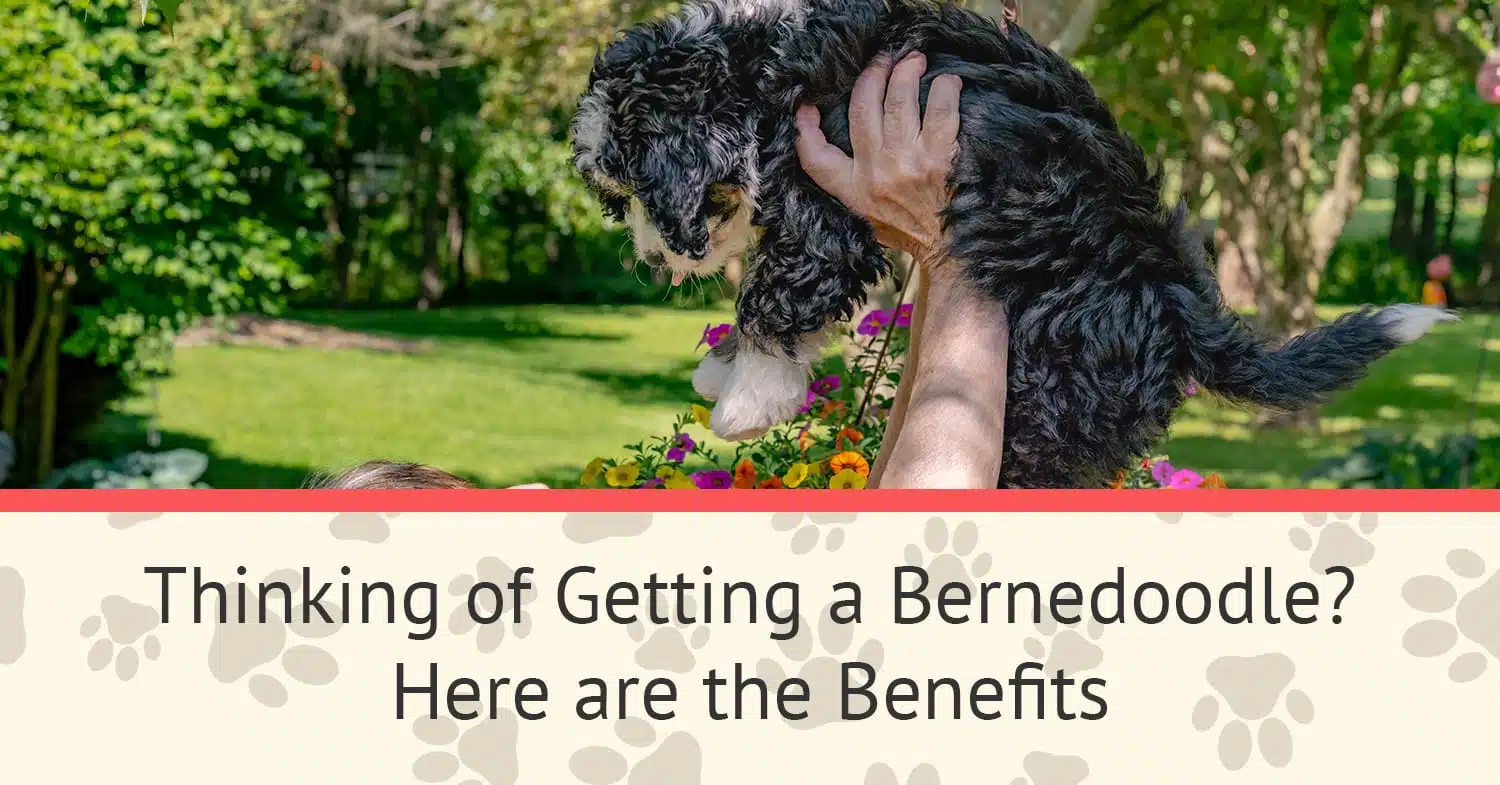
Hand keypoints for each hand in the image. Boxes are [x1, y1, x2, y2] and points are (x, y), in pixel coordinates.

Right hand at [794, 52, 962, 264]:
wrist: (949, 251)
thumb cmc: (909, 229)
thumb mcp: (865, 215)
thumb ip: (849, 184)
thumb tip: (831, 148)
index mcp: (853, 190)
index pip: (815, 157)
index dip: (805, 128)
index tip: (807, 106)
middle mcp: (876, 173)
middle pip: (861, 108)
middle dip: (873, 74)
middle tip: (885, 59)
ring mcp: (908, 163)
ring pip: (899, 100)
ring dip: (907, 71)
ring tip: (915, 60)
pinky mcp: (940, 158)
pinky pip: (940, 110)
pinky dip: (944, 89)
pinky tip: (948, 83)